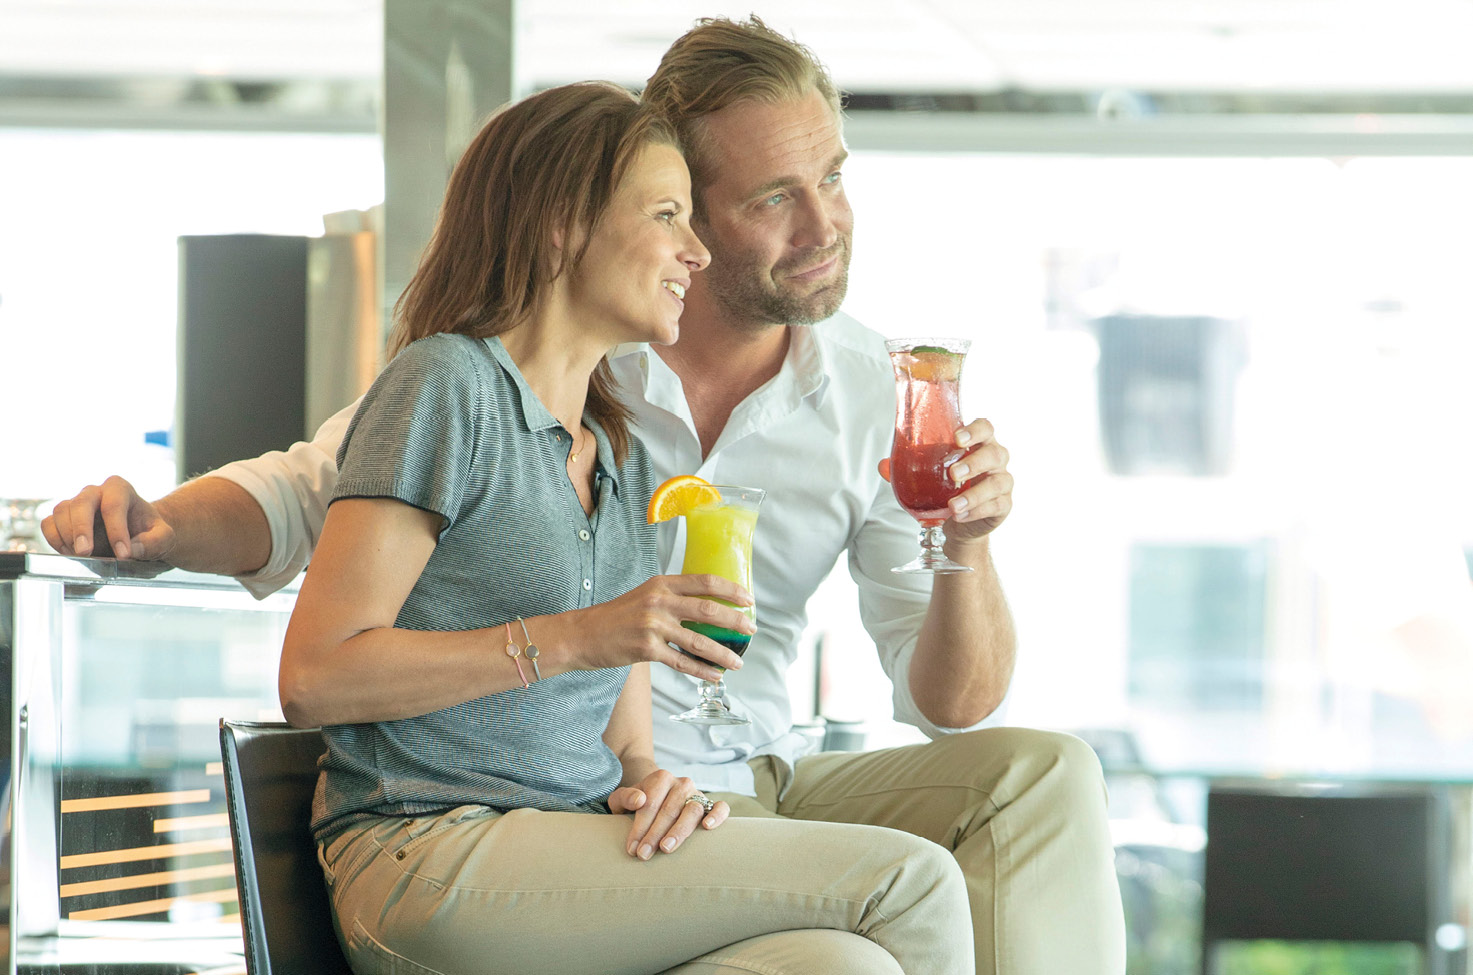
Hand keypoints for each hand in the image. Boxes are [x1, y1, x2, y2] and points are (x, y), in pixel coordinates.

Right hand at [41, 476, 175, 560]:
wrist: (137, 536)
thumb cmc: (150, 533)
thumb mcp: (163, 538)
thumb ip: (155, 542)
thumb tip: (133, 549)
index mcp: (120, 489)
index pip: (114, 505)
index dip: (117, 530)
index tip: (123, 554)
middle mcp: (95, 492)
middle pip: (81, 503)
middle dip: (81, 529)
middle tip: (86, 553)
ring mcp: (76, 504)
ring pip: (61, 511)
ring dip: (67, 536)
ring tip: (82, 556)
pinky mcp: (62, 519)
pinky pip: (48, 524)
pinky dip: (54, 540)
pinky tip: (70, 554)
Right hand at [578, 574, 753, 681]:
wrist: (582, 634)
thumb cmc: (615, 617)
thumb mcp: (644, 595)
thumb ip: (671, 597)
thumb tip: (705, 606)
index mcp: (661, 584)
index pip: (704, 581)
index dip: (731, 590)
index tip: (748, 599)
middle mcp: (659, 602)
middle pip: (708, 609)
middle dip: (735, 621)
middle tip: (752, 630)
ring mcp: (653, 626)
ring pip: (699, 640)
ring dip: (723, 653)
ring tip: (738, 662)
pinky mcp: (647, 650)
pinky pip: (682, 662)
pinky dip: (702, 671)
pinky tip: (715, 675)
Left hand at [607, 769, 728, 859]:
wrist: (658, 793)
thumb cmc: (638, 802)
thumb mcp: (623, 798)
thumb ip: (625, 797)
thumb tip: (639, 800)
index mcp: (661, 778)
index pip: (650, 804)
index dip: (640, 827)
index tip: (632, 848)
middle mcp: (682, 783)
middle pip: (669, 810)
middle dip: (655, 834)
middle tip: (644, 854)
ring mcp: (698, 793)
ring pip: (692, 811)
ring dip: (679, 831)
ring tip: (666, 848)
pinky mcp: (710, 804)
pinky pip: (720, 807)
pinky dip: (717, 816)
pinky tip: (707, 827)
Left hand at [877, 417, 1012, 540]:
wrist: (959, 522)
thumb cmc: (945, 488)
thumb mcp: (927, 476)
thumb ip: (906, 469)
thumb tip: (882, 465)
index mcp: (978, 444)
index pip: (985, 428)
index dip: (975, 430)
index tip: (958, 438)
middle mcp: (995, 460)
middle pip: (996, 453)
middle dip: (975, 462)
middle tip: (954, 474)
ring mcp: (1002, 482)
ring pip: (998, 482)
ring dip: (975, 494)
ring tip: (953, 505)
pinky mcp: (1003, 505)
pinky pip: (996, 506)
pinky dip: (976, 511)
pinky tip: (960, 515)